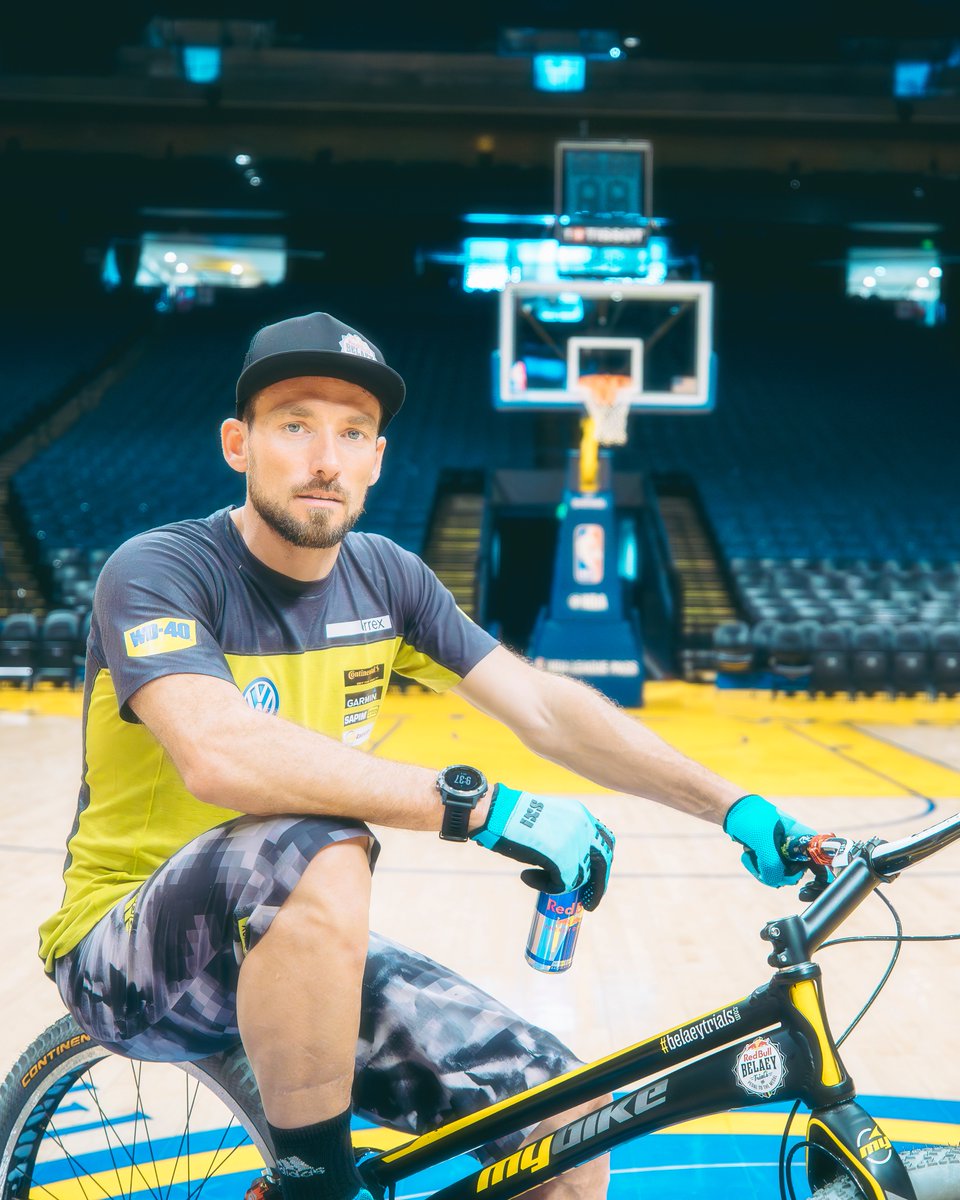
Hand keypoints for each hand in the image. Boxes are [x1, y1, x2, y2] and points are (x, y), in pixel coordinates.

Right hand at [470, 785, 614, 909]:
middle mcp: (583, 828)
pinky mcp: (562, 859)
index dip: (602, 864)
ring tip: (541, 882)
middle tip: (588, 902)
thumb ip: (565, 836)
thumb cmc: (516, 817)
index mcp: (581, 815)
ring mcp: (574, 843)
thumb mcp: (550, 821)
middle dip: (597, 886)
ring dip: (563, 885)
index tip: (595, 879)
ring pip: (582, 876)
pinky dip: (547, 887)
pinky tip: (528, 878)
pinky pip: (563, 884)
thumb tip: (570, 861)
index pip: (605, 843)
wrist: (498, 812)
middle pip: (603, 862)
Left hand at [723, 794, 814, 887]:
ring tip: (750, 856)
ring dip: (763, 870)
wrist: (733, 809)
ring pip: (780, 873)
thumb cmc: (752, 819)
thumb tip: (775, 882)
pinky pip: (770, 869)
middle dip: (776, 875)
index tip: (795, 886)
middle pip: (795, 874)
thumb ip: (772, 865)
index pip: (819, 865)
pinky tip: (748, 856)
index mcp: (804, 839)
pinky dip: (758, 867)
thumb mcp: (763, 842)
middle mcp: (798, 846)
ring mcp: (785, 850)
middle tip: (760, 866)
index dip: (810, 879)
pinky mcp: (773, 853)